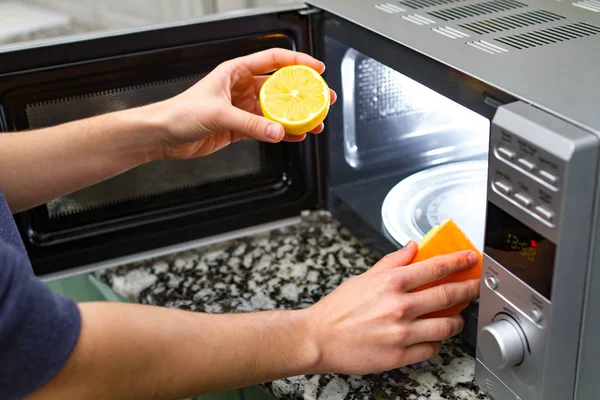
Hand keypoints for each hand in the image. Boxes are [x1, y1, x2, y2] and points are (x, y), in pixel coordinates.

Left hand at [151, 48, 336, 159]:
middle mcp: (241, 88)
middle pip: (280, 88)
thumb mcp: (218, 113)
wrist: (164, 135)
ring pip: (276, 111)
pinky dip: (281, 133)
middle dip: (303, 93)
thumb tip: (276, 131)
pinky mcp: (240, 127)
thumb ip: (250, 123)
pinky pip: (267, 128)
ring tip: (315, 122)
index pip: (273, 60)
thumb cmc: (180, 112)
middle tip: (322, 99)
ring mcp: (242, 108)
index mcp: (236, 72)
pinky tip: (294, 136)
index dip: (297, 62)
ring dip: (295, 117)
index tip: (316, 69)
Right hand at [304, 241, 479, 374]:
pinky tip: (433, 337)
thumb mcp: (363, 278)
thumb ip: (391, 262)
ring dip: (457, 320)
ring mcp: (402, 332)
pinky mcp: (400, 355)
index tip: (470, 259)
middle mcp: (400, 306)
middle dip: (469, 288)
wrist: (319, 338)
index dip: (458, 261)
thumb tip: (412, 247)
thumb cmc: (338, 309)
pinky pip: (432, 349)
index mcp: (391, 283)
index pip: (435, 267)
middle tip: (477, 286)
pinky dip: (437, 342)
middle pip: (448, 295)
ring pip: (446, 325)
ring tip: (457, 317)